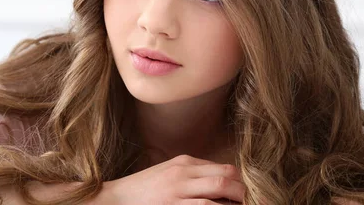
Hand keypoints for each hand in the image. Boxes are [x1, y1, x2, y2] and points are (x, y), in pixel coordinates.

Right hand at [97, 154, 244, 203]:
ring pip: (218, 192)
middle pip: (225, 177)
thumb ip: (192, 173)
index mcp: (184, 162)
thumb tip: (220, 182)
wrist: (117, 198)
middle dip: (242, 192)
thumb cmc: (143, 188)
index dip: (239, 183)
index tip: (243, 195)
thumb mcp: (168, 172)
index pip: (224, 168)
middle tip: (246, 204)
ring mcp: (177, 192)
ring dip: (233, 203)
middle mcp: (183, 174)